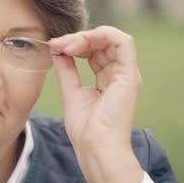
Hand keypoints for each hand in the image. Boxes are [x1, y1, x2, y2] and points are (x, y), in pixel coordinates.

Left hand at [49, 25, 143, 182]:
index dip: (75, 44)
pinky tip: (79, 44)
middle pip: (102, 42)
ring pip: (112, 38)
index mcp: (109, 79)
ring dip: (85, 36)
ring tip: (65, 45)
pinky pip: (124, 42)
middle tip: (56, 44)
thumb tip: (57, 50)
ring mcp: (127, 74)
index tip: (54, 47)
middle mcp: (121, 74)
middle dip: (77, 38)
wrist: (95, 147)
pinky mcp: (129, 75)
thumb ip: (67, 70)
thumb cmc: (85, 128)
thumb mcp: (71, 91)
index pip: (95, 51)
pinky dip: (101, 35)